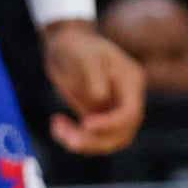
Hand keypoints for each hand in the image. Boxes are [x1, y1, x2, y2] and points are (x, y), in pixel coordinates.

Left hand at [42, 18, 145, 155]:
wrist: (66, 44)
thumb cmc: (76, 45)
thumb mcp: (83, 55)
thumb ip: (94, 76)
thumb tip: (100, 100)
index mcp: (131, 82)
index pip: (130, 113)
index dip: (110, 124)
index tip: (85, 124)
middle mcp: (126, 99)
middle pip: (122, 134)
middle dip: (95, 141)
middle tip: (68, 138)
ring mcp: (113, 110)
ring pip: (106, 141)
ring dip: (82, 143)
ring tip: (57, 129)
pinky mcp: (98, 118)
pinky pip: (91, 138)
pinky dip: (73, 137)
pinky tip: (57, 124)